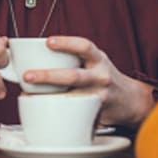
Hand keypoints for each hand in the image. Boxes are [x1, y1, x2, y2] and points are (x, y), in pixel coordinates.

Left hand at [23, 36, 155, 127]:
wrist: (131, 100)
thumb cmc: (103, 77)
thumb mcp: (95, 61)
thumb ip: (74, 58)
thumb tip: (37, 55)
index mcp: (99, 59)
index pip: (85, 47)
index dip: (66, 43)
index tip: (48, 42)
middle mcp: (101, 77)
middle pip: (74, 76)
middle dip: (48, 76)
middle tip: (27, 76)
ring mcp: (99, 97)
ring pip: (73, 98)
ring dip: (49, 98)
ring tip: (30, 96)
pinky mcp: (97, 115)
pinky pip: (77, 115)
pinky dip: (59, 114)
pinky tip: (43, 113)